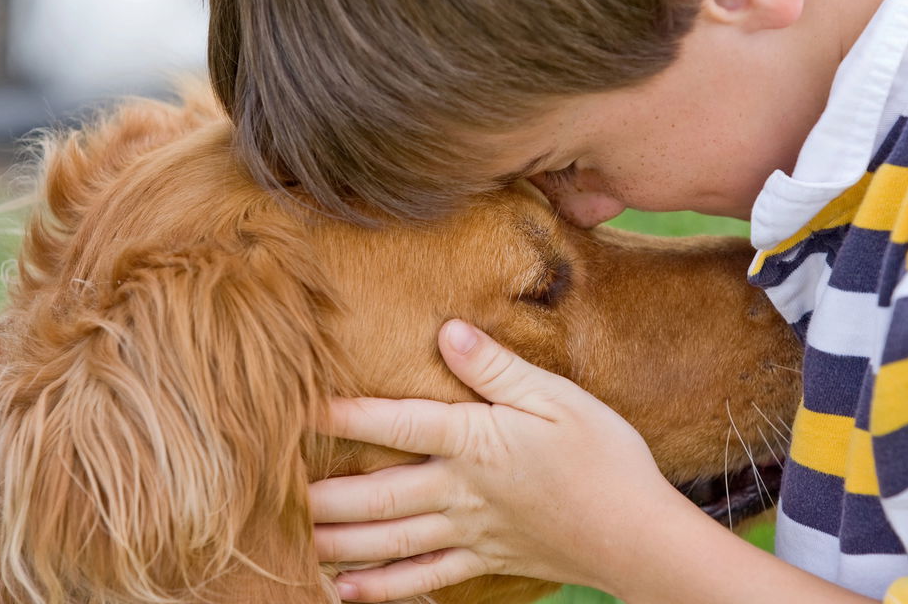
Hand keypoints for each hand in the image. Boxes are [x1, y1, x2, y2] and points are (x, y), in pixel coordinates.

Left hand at [310, 319, 689, 601]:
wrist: (638, 534)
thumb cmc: (605, 457)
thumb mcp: (557, 397)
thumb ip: (498, 368)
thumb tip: (447, 331)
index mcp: (476, 440)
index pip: (396, 422)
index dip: (343, 411)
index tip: (294, 404)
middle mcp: (461, 490)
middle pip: (376, 493)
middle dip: (321, 493)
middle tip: (270, 491)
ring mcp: (470, 531)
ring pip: (389, 540)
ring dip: (337, 542)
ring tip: (291, 540)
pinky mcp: (484, 559)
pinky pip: (423, 580)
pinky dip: (382, 589)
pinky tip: (345, 591)